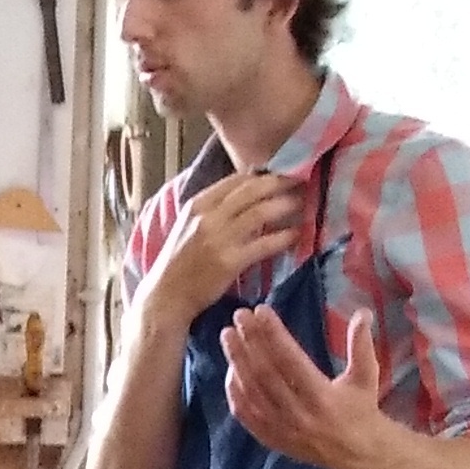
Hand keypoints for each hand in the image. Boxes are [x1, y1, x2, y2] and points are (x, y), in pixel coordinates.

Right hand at [143, 170, 304, 326]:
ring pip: (260, 213)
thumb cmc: (179, 261)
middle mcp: (208, 217)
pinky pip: (264, 244)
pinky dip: (284, 237)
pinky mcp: (230, 261)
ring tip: (303, 203)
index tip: (282, 172)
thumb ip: (213, 209)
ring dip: (286, 205)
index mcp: (197, 204)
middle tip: (301, 180)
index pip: (236, 180)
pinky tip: (296, 235)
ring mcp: (219, 238)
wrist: (166, 295)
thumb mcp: (188, 225)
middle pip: (251, 190)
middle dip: (280, 183)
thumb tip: (245, 193)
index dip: (262, 174)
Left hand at [220, 303, 389, 468]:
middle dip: (248, 342)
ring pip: (251, 392)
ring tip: (228, 336)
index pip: (290, 359)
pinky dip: (234, 391)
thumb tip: (363, 312)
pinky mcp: (271, 439)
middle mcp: (298, 414)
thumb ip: (362, 345)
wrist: (359, 455)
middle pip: (264, 373)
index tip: (260, 311)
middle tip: (238, 316)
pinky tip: (230, 369)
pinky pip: (245, 414)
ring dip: (237, 362)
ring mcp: (281, 428)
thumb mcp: (367, 377)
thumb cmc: (362, 410)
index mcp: (322, 397)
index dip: (273, 333)